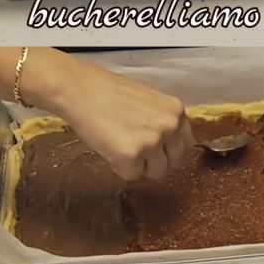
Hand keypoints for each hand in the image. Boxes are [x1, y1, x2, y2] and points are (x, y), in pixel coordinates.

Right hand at [43, 58, 194, 180]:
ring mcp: (152, 142)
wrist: (78, 89)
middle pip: (175, 162)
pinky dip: (119, 167)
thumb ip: (160, 121)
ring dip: (139, 166)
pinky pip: (132, 175)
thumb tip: (165, 146)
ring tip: (118, 145)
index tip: (153, 148)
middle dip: (155, 161)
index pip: (186, 144)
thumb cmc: (106, 91)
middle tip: (132, 149)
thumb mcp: (147, 101)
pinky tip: (108, 147)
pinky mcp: (132, 155)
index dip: (167, 149)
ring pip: (156, 172)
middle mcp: (170, 126)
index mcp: (176, 111)